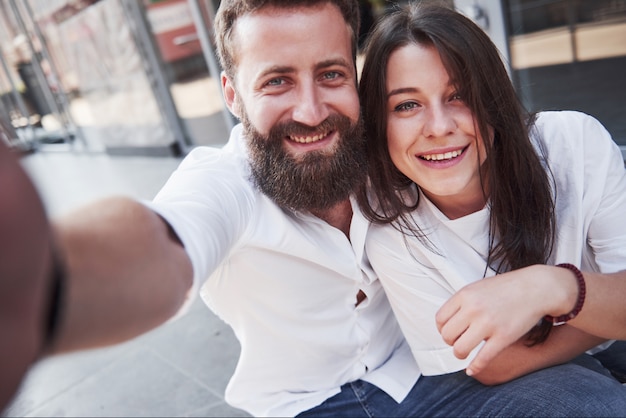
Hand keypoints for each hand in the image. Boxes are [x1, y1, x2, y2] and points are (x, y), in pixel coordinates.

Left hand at [435, 265, 559, 375]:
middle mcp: (474, 309)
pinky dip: (474, 367)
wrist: (535, 288)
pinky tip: (471, 370)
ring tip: (464, 352)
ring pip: (460, 349)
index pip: (440, 319)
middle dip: (450, 341)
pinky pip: (482, 358)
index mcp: (465, 295)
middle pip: (447, 335)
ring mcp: (489, 323)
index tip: (448, 332)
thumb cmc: (506, 288)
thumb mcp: (478, 287)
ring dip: (459, 354)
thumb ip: (461, 302)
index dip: (442, 329)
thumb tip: (446, 322)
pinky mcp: (504, 337)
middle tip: (458, 341)